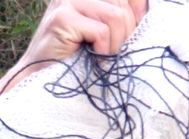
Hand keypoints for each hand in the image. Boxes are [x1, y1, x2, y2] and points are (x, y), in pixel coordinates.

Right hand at [18, 0, 147, 70]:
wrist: (40, 80)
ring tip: (102, 56)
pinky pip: (101, 30)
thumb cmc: (76, 60)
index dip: (138, 9)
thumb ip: (121, 15)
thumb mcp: (104, 33)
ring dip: (115, 44)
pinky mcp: (62, 17)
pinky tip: (93, 59)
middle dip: (126, 33)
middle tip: (113, 52)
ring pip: (116, 16)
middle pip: (124, 3)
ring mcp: (67, 0)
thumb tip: (147, 7)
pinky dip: (103, 51)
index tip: (133, 33)